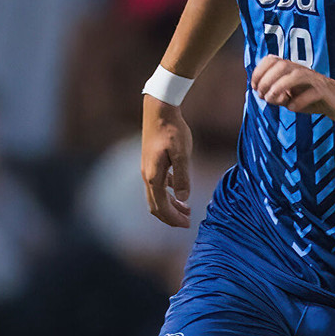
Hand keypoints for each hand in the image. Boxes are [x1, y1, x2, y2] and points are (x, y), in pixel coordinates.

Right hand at [142, 95, 194, 228]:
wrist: (159, 110)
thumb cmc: (173, 130)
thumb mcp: (182, 154)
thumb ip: (182, 177)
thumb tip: (184, 199)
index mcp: (154, 176)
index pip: (162, 206)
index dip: (173, 218)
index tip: (187, 225)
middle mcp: (147, 175)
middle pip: (155, 206)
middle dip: (170, 217)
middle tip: (187, 222)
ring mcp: (147, 169)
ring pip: (156, 196)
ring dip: (169, 206)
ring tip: (186, 210)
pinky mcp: (150, 163)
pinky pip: (157, 186)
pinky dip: (167, 194)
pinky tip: (179, 192)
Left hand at [251, 54, 334, 122]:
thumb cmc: (312, 98)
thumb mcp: (290, 97)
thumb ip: (277, 95)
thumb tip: (262, 94)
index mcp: (292, 70)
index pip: (272, 60)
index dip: (259, 71)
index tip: (254, 87)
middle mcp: (302, 71)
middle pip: (282, 64)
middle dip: (266, 79)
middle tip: (262, 95)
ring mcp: (314, 80)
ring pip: (296, 75)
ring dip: (279, 86)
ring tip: (271, 99)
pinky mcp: (324, 92)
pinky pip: (312, 93)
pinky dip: (299, 100)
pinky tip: (292, 108)